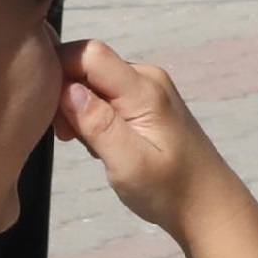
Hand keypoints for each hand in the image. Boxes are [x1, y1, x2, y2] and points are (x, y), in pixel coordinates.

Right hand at [58, 37, 257, 257]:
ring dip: (79, 109)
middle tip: (70, 137)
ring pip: (94, 81)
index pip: (88, 53)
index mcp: (144, 88)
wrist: (207, 204)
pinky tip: (102, 144)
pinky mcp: (145, 102)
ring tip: (91, 146)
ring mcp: (147, 88)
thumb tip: (66, 89)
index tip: (50, 110)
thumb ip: (97, 124)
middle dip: (66, 95)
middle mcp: (146, 78)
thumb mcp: (128, 163)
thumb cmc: (169, 190)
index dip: (60, 71)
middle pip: (88, 64)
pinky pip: (106, 94)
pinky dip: (93, 116)